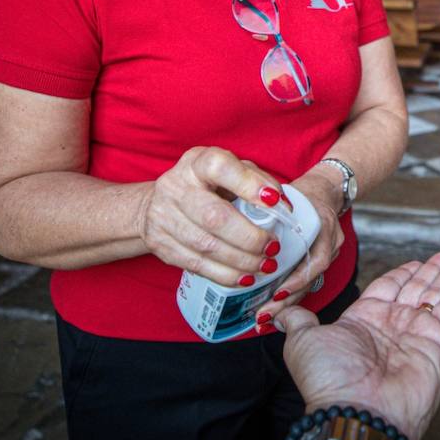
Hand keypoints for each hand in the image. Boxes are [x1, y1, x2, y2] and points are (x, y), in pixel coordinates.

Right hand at [139, 147, 278, 285]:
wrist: (157, 204)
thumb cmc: (206, 186)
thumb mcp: (230, 171)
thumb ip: (256, 181)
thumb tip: (283, 207)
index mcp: (197, 163)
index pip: (221, 168)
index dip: (249, 185)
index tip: (275, 202)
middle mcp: (175, 186)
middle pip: (214, 216)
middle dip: (249, 237)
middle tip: (272, 247)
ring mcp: (163, 216)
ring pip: (206, 246)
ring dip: (241, 260)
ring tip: (264, 265)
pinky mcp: (160, 244)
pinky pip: (196, 265)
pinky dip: (225, 274)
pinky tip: (244, 276)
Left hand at [257, 172, 345, 323]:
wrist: (326, 189)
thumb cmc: (301, 193)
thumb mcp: (283, 197)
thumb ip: (263, 211)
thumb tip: (228, 227)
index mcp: (322, 225)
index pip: (315, 260)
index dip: (297, 280)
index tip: (277, 293)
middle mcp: (330, 243)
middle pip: (311, 279)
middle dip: (287, 301)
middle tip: (264, 315)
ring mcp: (330, 254)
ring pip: (310, 284)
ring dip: (288, 303)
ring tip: (265, 319)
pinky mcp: (323, 260)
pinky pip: (308, 281)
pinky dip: (291, 295)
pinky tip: (274, 309)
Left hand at [278, 252, 439, 439]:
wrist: (357, 412)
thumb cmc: (329, 379)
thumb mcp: (302, 341)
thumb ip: (298, 321)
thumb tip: (279, 313)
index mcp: (362, 320)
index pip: (386, 287)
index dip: (401, 273)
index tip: (414, 262)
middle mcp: (390, 327)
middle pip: (414, 289)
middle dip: (428, 273)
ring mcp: (414, 335)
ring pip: (433, 298)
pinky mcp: (434, 344)